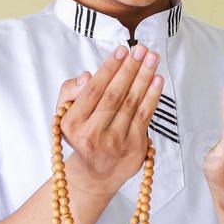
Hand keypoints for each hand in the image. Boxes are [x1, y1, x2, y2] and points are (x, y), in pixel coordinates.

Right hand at [54, 45, 164, 194]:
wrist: (93, 174)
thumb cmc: (81, 135)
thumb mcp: (65, 114)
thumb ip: (70, 91)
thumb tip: (88, 76)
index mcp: (73, 123)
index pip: (93, 90)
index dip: (109, 68)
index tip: (121, 50)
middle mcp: (93, 133)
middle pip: (115, 94)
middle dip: (130, 68)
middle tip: (141, 49)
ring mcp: (115, 142)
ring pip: (132, 103)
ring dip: (144, 77)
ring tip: (152, 57)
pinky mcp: (133, 148)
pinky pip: (145, 116)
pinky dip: (152, 96)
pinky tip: (157, 79)